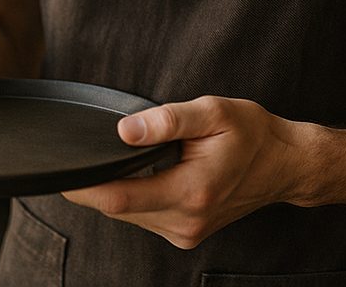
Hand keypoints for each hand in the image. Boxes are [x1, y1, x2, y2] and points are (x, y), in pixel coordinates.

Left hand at [62, 96, 307, 248]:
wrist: (284, 164)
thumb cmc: (252, 133)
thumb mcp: (213, 112)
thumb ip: (168, 120)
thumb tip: (125, 130)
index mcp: (191, 191)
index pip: (120, 197)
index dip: (84, 187)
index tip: (61, 172)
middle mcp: (185, 221)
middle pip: (119, 209)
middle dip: (96, 185)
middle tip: (82, 154)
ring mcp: (185, 232)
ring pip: (130, 216)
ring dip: (117, 189)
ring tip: (124, 157)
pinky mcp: (186, 233)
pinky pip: (145, 216)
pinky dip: (135, 196)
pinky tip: (145, 172)